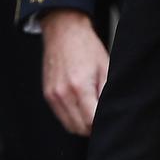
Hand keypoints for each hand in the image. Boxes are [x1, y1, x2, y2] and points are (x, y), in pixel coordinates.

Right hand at [41, 10, 108, 136]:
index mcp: (79, 86)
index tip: (109, 121)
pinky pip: (61, 117)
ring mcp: (53, 95)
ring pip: (69, 126)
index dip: (102, 125)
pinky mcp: (48, 95)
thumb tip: (111, 111)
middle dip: (93, 128)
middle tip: (103, 118)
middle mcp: (63, 94)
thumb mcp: (105, 67)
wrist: (64, 32)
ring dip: (82, 125)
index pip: (91, 121)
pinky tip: (82, 108)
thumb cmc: (86, 47)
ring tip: (93, 113)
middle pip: (80, 128)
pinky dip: (72, 118)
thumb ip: (107, 92)